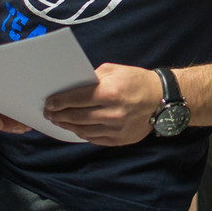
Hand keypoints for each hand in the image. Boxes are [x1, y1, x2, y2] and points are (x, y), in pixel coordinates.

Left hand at [43, 63, 162, 145]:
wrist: (162, 100)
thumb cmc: (137, 81)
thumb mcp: (115, 70)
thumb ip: (93, 78)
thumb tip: (73, 86)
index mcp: (110, 92)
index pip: (76, 99)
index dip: (59, 102)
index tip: (48, 103)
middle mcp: (112, 112)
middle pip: (77, 116)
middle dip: (59, 115)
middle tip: (49, 114)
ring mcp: (116, 129)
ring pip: (84, 130)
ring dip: (68, 126)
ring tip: (59, 121)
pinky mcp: (120, 140)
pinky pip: (95, 139)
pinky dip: (82, 134)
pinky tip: (75, 128)